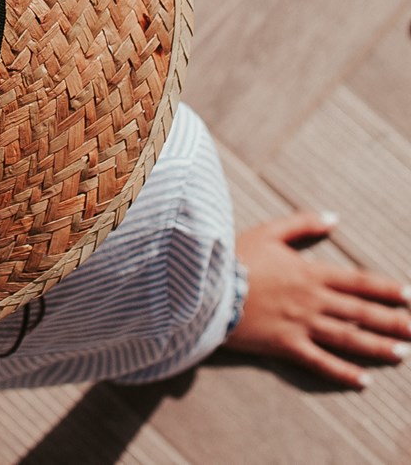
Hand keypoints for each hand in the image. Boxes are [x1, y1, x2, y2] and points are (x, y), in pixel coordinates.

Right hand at [225, 213, 410, 387]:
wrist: (207, 285)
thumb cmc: (236, 256)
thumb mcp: (269, 231)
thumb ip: (303, 223)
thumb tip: (334, 218)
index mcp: (310, 272)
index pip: (357, 281)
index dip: (384, 288)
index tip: (408, 294)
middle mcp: (312, 300)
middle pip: (360, 312)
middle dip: (392, 320)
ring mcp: (301, 325)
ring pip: (348, 338)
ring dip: (376, 346)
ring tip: (402, 354)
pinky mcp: (286, 345)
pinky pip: (320, 361)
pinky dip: (342, 373)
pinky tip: (362, 381)